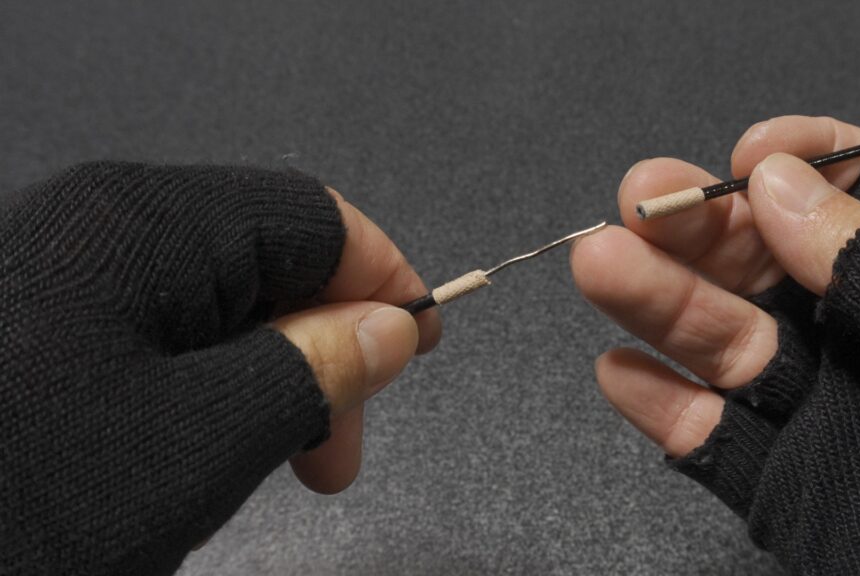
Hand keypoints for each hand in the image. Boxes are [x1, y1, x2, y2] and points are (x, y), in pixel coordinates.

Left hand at [0, 163, 439, 572]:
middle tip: (338, 453)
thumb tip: (392, 329)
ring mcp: (64, 275)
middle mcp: (100, 226)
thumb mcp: (203, 439)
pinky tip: (203, 450)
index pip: (316, 218)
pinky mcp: (42, 325)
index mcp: (142, 222)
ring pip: (220, 309)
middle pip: (268, 262)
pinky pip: (164, 338)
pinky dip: (211, 392)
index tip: (421, 348)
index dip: (386, 280)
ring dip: (270, 380)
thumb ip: (317, 369)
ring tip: (274, 463)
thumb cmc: (24, 501)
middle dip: (326, 350)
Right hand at [571, 117, 859, 572]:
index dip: (802, 167)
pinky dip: (661, 408)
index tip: (750, 155)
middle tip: (639, 198)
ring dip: (659, 301)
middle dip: (702, 226)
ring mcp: (819, 416)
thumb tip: (778, 181)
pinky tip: (621, 371)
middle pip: (769, 266)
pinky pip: (710, 444)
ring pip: (726, 346)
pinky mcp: (781, 487)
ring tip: (602, 265)